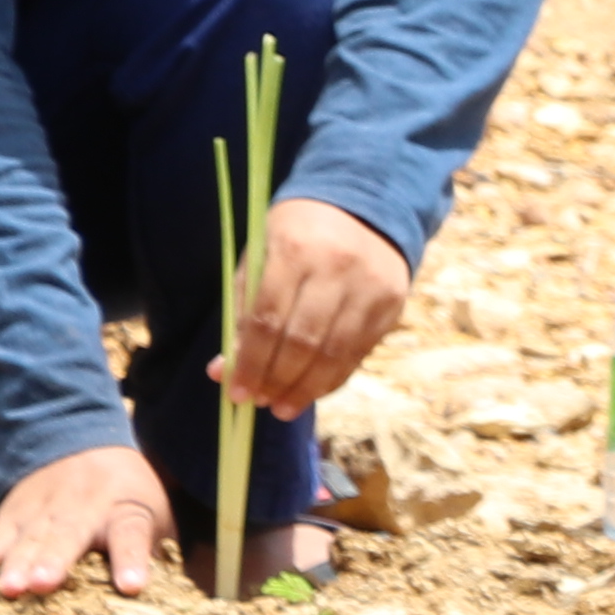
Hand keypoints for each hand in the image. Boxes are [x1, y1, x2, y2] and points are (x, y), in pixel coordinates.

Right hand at [0, 443, 170, 600]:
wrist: (79, 440)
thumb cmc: (125, 493)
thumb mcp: (155, 510)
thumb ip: (161, 546)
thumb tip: (184, 599)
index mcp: (124, 509)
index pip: (131, 535)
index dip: (131, 560)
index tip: (131, 586)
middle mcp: (83, 508)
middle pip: (69, 536)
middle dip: (55, 561)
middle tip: (44, 585)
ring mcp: (44, 510)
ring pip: (29, 538)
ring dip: (16, 562)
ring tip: (8, 587)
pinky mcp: (14, 514)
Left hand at [217, 197, 410, 413]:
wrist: (363, 207)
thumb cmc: (297, 237)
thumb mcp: (262, 259)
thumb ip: (242, 313)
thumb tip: (223, 371)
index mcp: (295, 250)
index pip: (268, 320)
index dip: (251, 363)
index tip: (236, 392)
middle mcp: (338, 269)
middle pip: (303, 342)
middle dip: (276, 381)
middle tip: (258, 402)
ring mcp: (370, 289)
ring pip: (335, 354)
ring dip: (304, 389)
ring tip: (282, 408)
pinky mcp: (392, 306)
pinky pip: (358, 354)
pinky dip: (331, 380)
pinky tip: (311, 391)